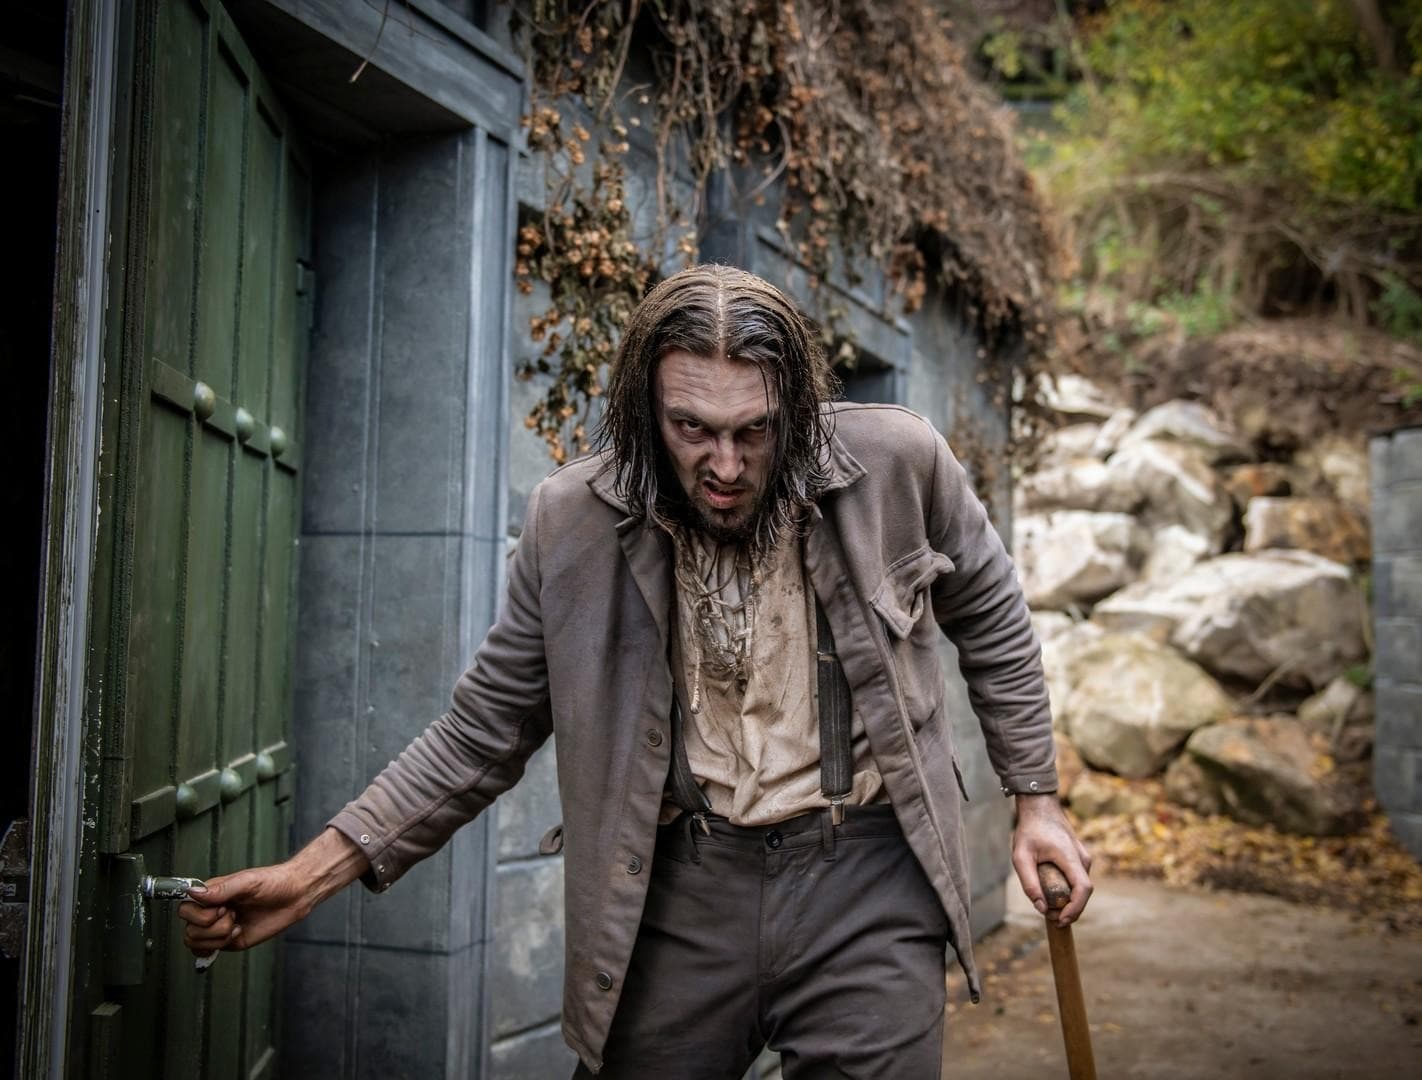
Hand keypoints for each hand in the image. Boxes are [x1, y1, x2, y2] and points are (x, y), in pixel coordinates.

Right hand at [177, 827, 367, 956]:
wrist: (295, 895)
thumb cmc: (274, 882)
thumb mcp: (248, 881)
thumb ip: (220, 890)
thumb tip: (193, 892)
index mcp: (212, 894)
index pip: (184, 909)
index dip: (200, 913)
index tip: (222, 907)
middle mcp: (212, 911)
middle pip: (189, 929)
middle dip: (213, 926)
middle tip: (233, 914)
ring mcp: (219, 927)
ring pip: (196, 942)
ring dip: (218, 936)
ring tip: (237, 923)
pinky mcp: (229, 940)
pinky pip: (208, 951)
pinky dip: (220, 945)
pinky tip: (238, 933)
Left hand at [1010, 794, 1092, 927]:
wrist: (1039, 806)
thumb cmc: (1029, 829)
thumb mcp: (1021, 856)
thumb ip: (1029, 883)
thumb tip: (1041, 908)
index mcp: (1070, 857)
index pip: (1083, 889)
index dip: (1076, 909)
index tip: (1062, 920)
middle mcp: (1082, 858)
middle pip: (1083, 892)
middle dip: (1070, 909)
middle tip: (1049, 916)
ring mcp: (1082, 857)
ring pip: (1080, 886)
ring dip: (1068, 899)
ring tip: (1048, 905)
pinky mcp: (1079, 857)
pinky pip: (1076, 878)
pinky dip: (1067, 889)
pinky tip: (1051, 891)